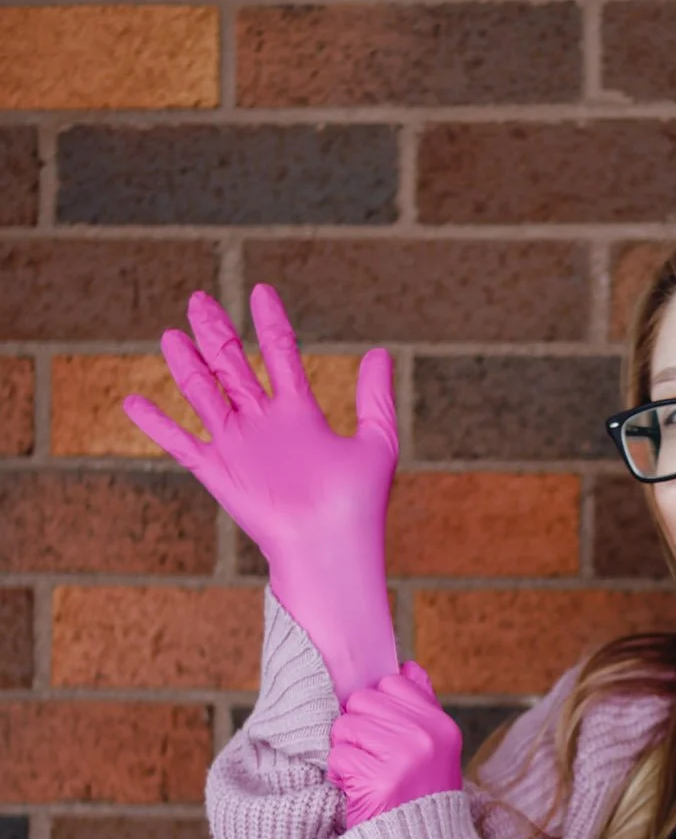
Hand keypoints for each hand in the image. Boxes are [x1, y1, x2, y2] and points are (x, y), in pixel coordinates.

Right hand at [122, 283, 400, 703]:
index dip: (270, 324)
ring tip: (170, 335)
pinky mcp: (219, 472)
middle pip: (233, 367)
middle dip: (215, 333)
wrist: (331, 547)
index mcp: (300, 415)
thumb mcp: (376, 443)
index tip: (261, 291)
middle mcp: (265, 426)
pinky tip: (133, 402)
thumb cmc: (359, 505)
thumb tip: (379, 351)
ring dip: (187, 366)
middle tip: (198, 299)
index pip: (281, 356)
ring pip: (205, 395)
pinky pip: (181, 444)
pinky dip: (157, 424)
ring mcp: (239, 447)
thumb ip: (375, 398)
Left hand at [327, 662, 463, 828]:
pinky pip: (338, 757)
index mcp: (442, 725)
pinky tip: (360, 792)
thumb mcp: (436, 750)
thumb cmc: (420, 798)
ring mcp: (405, 757)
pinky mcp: (380, 782)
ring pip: (344, 727)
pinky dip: (340, 776)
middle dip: (358, 729)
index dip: (378, 708)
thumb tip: (407, 666)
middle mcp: (427, 736)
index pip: (392, 682)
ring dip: (346, 754)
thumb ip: (421, 707)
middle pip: (361, 701)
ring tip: (366, 777)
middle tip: (373, 760)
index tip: (386, 738)